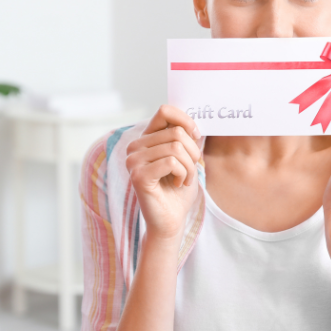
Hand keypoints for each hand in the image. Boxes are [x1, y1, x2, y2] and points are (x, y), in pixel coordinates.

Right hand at [125, 105, 201, 239]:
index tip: (196, 138)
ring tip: (184, 179)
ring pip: (175, 147)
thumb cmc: (179, 190)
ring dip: (189, 166)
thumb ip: (188, 137)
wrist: (171, 220)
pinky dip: (183, 174)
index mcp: (145, 139)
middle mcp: (135, 147)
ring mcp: (134, 161)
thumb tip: (195, 120)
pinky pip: (171, 162)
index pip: (165, 111)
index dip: (186, 121)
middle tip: (190, 170)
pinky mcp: (139, 176)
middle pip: (176, 132)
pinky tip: (177, 184)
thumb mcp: (187, 158)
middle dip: (192, 152)